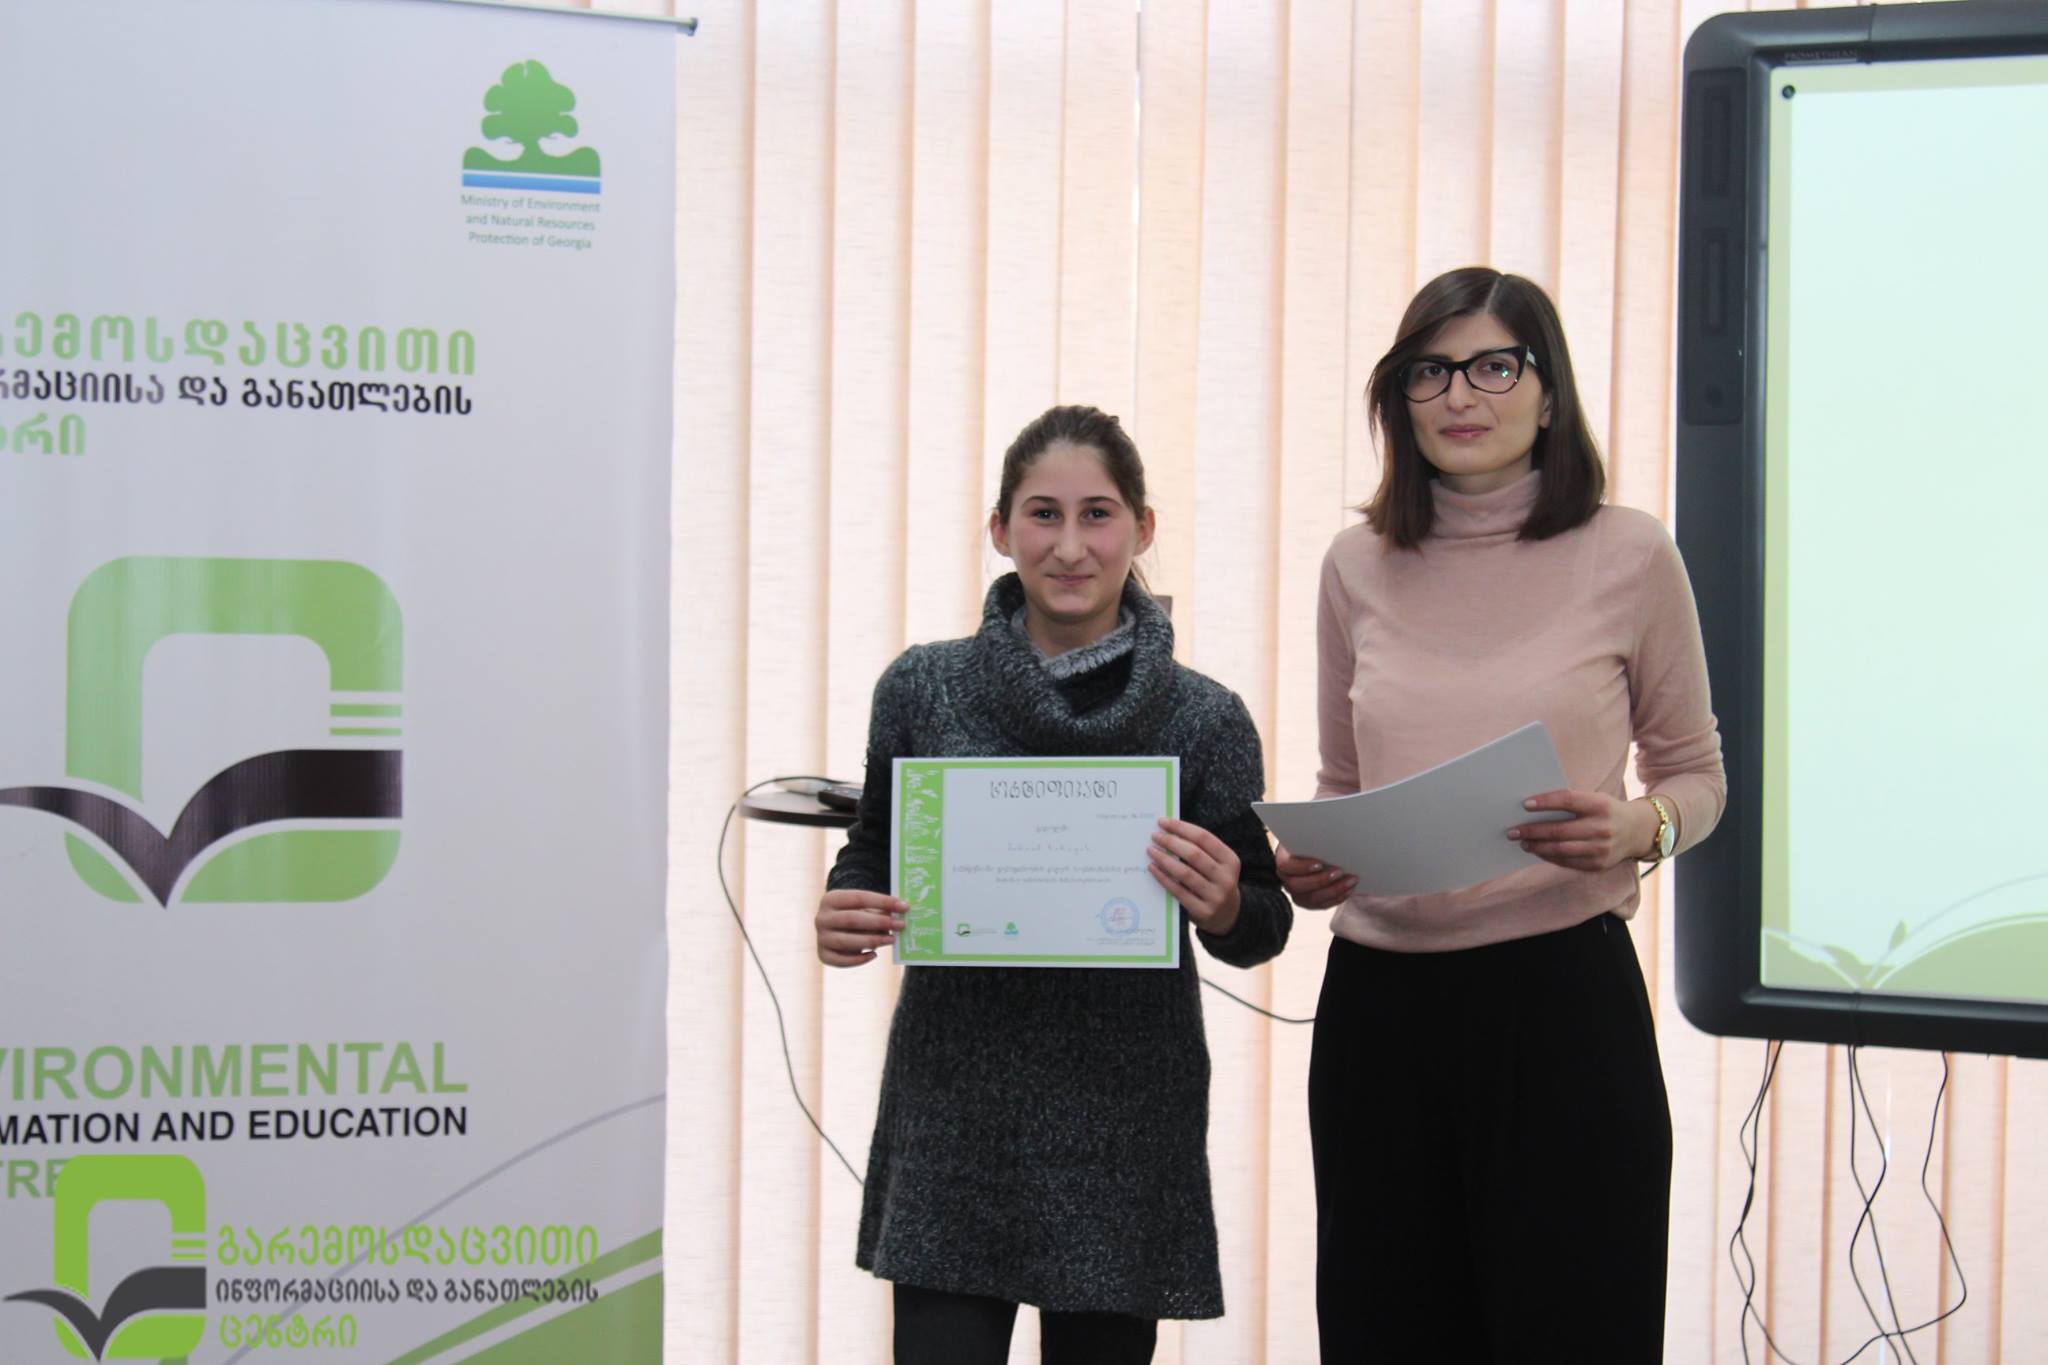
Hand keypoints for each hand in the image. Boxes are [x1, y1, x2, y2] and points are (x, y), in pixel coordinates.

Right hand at [815, 889, 906, 966]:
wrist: (833, 928)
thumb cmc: (854, 914)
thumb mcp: (864, 908)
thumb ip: (879, 910)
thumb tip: (902, 910)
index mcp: (830, 899)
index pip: (859, 898)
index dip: (883, 902)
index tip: (904, 906)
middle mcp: (821, 918)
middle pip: (852, 920)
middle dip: (879, 922)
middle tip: (900, 925)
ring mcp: (821, 937)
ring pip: (846, 941)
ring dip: (872, 941)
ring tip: (891, 939)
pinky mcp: (823, 955)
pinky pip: (841, 960)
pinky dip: (858, 959)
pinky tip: (874, 954)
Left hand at [1149, 818, 1242, 935]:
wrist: (1227, 916)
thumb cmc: (1215, 882)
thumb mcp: (1217, 865)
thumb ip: (1200, 849)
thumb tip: (1168, 830)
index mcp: (1230, 860)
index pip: (1204, 838)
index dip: (1181, 828)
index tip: (1163, 822)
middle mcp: (1226, 878)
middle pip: (1194, 854)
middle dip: (1171, 842)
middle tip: (1154, 836)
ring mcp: (1215, 897)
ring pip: (1185, 873)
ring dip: (1164, 859)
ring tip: (1151, 850)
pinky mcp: (1202, 911)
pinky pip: (1178, 891)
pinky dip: (1163, 878)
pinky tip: (1153, 868)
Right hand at [1274, 842, 1356, 909]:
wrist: (1317, 851)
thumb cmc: (1313, 840)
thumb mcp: (1310, 835)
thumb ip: (1314, 836)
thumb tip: (1327, 832)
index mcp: (1283, 859)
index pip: (1286, 866)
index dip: (1302, 867)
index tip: (1319, 864)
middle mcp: (1287, 878)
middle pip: (1298, 885)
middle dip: (1321, 880)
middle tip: (1339, 871)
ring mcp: (1297, 892)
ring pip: (1312, 898)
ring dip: (1333, 890)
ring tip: (1350, 880)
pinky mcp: (1309, 901)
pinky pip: (1322, 904)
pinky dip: (1337, 898)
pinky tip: (1349, 889)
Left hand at [1509, 790, 1659, 872]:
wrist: (1637, 830)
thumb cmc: (1605, 810)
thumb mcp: (1594, 799)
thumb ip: (1570, 803)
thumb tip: (1532, 808)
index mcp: (1599, 805)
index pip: (1567, 801)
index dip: (1546, 802)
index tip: (1525, 804)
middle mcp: (1602, 827)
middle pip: (1560, 830)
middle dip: (1532, 831)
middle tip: (1512, 831)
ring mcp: (1601, 849)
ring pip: (1561, 850)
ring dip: (1537, 847)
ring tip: (1523, 843)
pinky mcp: (1599, 864)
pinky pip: (1568, 862)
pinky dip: (1550, 857)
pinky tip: (1539, 852)